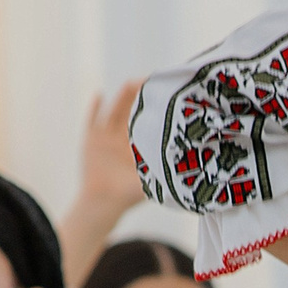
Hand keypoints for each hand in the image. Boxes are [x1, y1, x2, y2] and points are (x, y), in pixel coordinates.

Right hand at [58, 81, 148, 287]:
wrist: (103, 205)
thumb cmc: (129, 197)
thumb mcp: (152, 181)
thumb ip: (167, 173)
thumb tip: (197, 174)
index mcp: (139, 146)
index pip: (150, 122)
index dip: (157, 109)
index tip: (167, 94)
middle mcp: (123, 138)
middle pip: (133, 111)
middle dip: (142, 97)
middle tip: (152, 82)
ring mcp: (106, 137)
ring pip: (116, 111)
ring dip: (123, 97)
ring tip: (131, 84)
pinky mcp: (91, 139)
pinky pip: (92, 119)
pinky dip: (95, 107)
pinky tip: (100, 94)